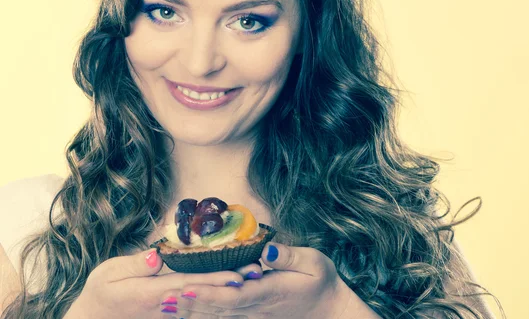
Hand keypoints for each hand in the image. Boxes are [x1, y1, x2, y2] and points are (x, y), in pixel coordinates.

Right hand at [64, 249, 251, 318]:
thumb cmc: (99, 294)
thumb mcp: (108, 274)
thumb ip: (134, 265)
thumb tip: (157, 255)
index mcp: (151, 294)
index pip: (190, 283)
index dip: (215, 279)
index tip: (238, 274)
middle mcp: (166, 307)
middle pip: (205, 294)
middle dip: (231, 284)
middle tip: (257, 274)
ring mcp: (170, 316)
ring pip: (205, 305)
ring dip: (230, 294)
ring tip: (253, 281)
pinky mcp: (170, 318)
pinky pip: (197, 312)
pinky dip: (217, 304)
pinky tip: (235, 296)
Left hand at [174, 243, 351, 318]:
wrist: (330, 311)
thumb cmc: (322, 282)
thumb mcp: (313, 262)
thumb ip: (288, 257)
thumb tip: (266, 250)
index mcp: (269, 291)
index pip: (234, 294)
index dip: (209, 293)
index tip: (187, 288)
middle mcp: (257, 307)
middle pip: (219, 309)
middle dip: (190, 304)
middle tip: (163, 298)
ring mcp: (254, 316)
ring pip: (218, 317)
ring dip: (192, 313)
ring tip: (166, 307)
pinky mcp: (253, 318)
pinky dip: (204, 316)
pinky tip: (186, 313)